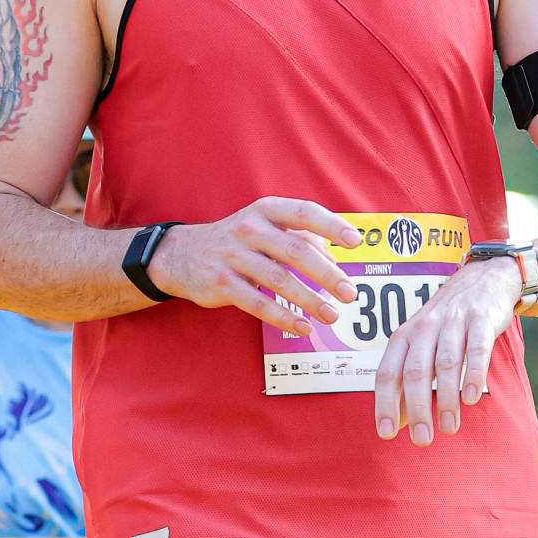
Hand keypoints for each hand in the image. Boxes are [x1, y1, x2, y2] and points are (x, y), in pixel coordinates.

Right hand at [150, 200, 360, 337]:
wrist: (182, 255)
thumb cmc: (238, 242)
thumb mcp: (265, 227)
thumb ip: (299, 238)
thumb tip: (334, 260)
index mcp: (266, 210)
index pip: (304, 212)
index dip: (332, 226)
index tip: (355, 242)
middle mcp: (249, 229)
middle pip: (296, 250)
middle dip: (327, 274)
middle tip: (349, 292)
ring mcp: (233, 256)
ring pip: (279, 280)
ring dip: (310, 300)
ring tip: (332, 315)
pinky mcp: (222, 283)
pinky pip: (258, 304)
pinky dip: (283, 317)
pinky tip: (302, 328)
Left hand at [374, 259, 519, 444]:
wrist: (484, 278)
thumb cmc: (448, 322)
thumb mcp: (422, 344)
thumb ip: (409, 380)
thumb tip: (398, 422)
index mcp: (405, 336)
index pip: (388, 373)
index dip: (385, 404)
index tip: (386, 433)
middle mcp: (425, 328)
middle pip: (415, 372)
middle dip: (417, 409)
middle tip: (422, 440)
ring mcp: (454, 322)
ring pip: (445, 364)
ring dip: (446, 399)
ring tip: (448, 428)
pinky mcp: (482, 319)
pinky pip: (476, 350)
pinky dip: (472, 375)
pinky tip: (470, 399)